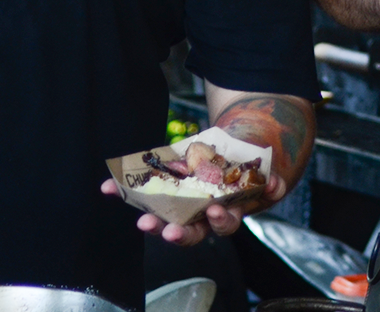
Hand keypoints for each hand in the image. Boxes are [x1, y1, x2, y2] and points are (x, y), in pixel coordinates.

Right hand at [101, 173, 286, 246]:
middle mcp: (215, 216)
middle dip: (183, 235)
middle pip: (200, 234)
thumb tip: (105, 184)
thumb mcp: (178, 162)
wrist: (247, 144)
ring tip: (214, 207)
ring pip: (232, 223)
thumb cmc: (207, 159)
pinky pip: (272, 193)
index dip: (162, 229)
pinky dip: (273, 187)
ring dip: (222, 218)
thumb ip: (147, 173)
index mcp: (194, 213)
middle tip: (170, 231)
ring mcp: (242, 206)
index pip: (176, 229)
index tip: (146, 223)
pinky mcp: (267, 192)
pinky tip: (273, 181)